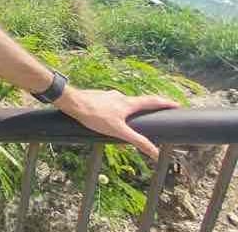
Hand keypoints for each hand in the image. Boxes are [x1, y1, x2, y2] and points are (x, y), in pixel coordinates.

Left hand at [54, 87, 180, 159]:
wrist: (72, 102)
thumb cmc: (94, 116)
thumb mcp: (118, 131)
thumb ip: (137, 141)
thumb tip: (155, 153)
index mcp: (128, 103)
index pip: (152, 102)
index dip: (165, 103)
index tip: (177, 104)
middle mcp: (120, 97)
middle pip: (139, 102)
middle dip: (148, 108)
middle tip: (155, 113)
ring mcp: (109, 96)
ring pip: (123, 104)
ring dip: (129, 112)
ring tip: (129, 122)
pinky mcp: (99, 98)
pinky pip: (111, 105)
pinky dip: (115, 112)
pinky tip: (107, 119)